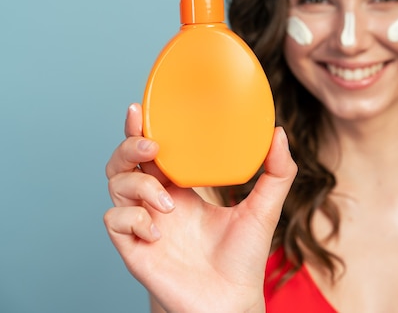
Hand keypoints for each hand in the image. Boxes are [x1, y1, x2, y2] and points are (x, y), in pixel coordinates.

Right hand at [104, 104, 296, 312]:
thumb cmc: (244, 257)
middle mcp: (159, 201)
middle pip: (126, 162)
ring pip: (116, 185)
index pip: (155, 151)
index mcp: (183, 188)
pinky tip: (158, 232)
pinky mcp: (134, 248)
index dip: (143, 129)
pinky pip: (115, 220)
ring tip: (168, 201)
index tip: (141, 107)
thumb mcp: (265, 209)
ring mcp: (145, 224)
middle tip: (151, 147)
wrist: (231, 301)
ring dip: (138, 185)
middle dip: (130, 146)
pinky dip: (133, 218)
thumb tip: (279, 132)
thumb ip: (277, 172)